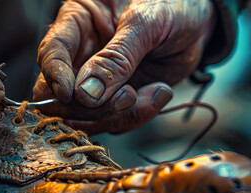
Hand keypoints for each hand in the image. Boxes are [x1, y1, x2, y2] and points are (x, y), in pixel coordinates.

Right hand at [35, 0, 214, 133]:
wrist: (200, 20)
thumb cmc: (170, 4)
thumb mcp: (145, 22)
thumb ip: (117, 57)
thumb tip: (86, 94)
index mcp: (77, 24)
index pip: (51, 53)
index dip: (54, 75)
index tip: (70, 93)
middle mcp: (81, 57)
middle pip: (60, 95)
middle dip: (90, 107)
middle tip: (127, 97)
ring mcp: (97, 83)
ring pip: (86, 117)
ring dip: (119, 114)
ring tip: (153, 93)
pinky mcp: (116, 100)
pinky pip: (114, 123)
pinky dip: (137, 116)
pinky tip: (158, 92)